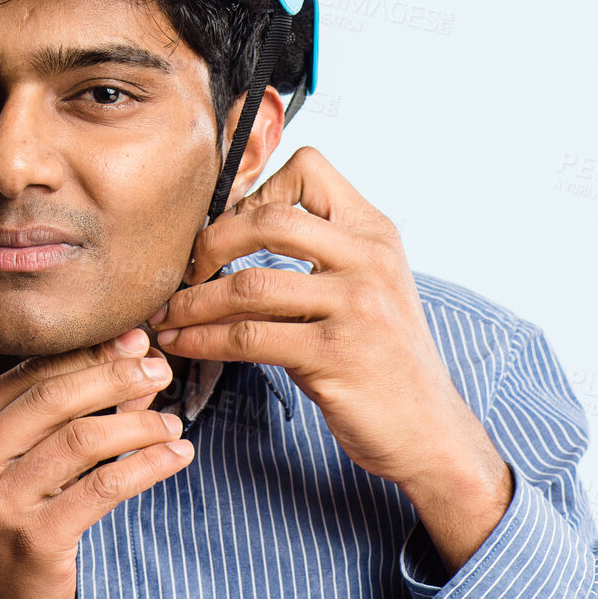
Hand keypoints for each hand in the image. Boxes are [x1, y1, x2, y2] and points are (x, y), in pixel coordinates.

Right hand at [0, 330, 193, 598]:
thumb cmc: (1, 527)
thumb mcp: (13, 463)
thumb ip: (61, 414)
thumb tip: (131, 360)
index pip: (29, 373)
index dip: (87, 353)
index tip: (134, 340)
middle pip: (54, 397)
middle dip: (115, 376)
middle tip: (161, 371)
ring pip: (82, 439)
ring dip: (139, 424)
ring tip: (172, 422)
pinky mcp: (35, 540)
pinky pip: (104, 488)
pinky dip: (147, 466)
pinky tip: (176, 457)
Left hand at [149, 146, 512, 569]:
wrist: (430, 431)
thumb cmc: (383, 356)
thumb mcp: (367, 286)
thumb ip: (318, 253)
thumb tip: (230, 231)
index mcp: (374, 231)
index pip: (308, 167)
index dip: (258, 187)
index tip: (230, 225)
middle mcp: (369, 259)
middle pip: (266, 219)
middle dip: (210, 243)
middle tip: (185, 269)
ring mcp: (355, 306)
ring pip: (248, 285)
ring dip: (193, 302)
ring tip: (168, 314)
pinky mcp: (335, 354)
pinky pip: (248, 338)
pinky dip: (203, 340)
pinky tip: (183, 344)